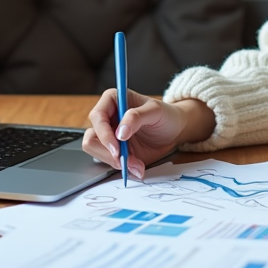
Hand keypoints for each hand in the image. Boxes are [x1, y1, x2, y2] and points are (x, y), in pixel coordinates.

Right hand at [82, 90, 212, 179]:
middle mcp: (107, 117)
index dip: (104, 134)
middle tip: (127, 160)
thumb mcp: (156, 111)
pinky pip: (109, 162)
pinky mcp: (115, 150)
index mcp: (113, 100)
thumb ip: (137, 117)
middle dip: (109, 153)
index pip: (97, 116)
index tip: (117, 148)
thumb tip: (120, 132)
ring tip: (136, 163)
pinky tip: (137, 166)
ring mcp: (109, 135)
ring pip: (97, 152)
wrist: (175, 130)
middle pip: (92, 137)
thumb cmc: (166, 114)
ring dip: (116, 162)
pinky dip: (123, 167)